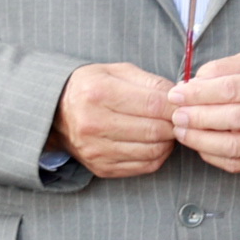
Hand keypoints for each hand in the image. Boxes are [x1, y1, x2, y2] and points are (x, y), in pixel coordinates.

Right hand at [52, 61, 176, 179]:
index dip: (176, 106)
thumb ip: (151, 82)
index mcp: (98, 93)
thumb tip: (181, 95)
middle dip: (174, 124)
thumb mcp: (117, 72)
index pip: (154, 104)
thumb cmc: (92, 87)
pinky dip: (158, 155)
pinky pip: (145, 166)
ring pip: (154, 151)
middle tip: (178, 117)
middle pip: (155, 130)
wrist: (56, 113)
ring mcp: (97, 150)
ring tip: (166, 128)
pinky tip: (155, 142)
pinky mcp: (102, 168)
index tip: (184, 104)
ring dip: (168, 140)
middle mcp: (94, 124)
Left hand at [169, 49, 239, 174]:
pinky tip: (200, 145)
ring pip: (236, 146)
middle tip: (176, 115)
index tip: (176, 94)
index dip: (200, 94)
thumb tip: (192, 84)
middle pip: (234, 119)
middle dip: (198, 118)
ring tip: (181, 131)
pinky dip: (215, 157)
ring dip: (202, 141)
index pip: (232, 90)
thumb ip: (224, 68)